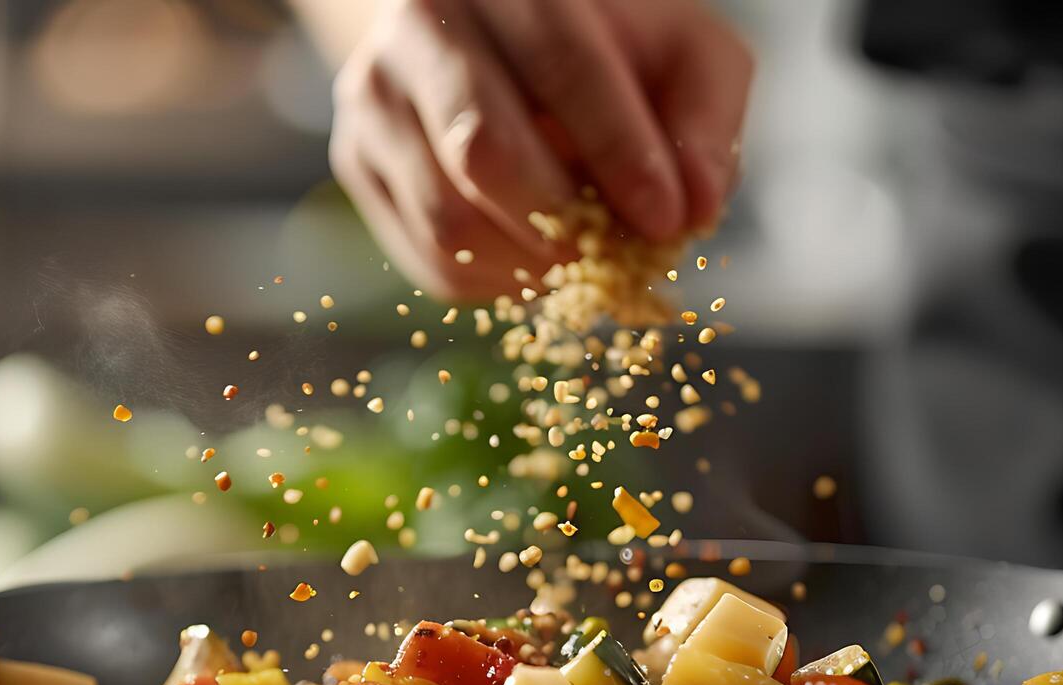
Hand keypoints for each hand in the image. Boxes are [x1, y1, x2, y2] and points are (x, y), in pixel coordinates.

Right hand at [328, 0, 752, 297]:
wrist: (494, 37)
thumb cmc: (605, 49)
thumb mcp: (682, 57)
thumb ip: (704, 122)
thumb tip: (697, 210)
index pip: (560, 65)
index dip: (618, 153)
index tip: (666, 220)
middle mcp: (423, 27)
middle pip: (482, 151)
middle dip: (564, 222)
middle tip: (615, 255)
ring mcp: (376, 96)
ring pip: (448, 218)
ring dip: (530, 263)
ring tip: (580, 257)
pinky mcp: (358, 161)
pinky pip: (428, 256)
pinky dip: (496, 280)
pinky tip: (534, 258)